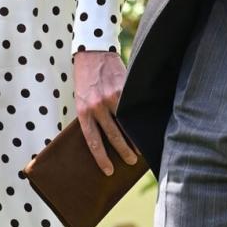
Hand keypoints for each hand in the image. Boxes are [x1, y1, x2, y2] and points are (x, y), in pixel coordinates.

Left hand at [74, 50, 137, 175]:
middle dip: (123, 152)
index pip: (93, 141)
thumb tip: (104, 139)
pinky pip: (132, 109)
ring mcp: (112, 98)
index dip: (101, 158)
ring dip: (134, 138)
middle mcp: (97, 106)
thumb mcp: (82, 100)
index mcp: (83, 112)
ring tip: (140, 149)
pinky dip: (138, 119)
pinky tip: (144, 127)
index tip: (109, 171)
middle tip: (130, 161)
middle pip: (113, 136)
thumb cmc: (86, 81)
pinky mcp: (123, 89)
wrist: (92, 54)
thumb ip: (91, 116)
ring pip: (126, 124)